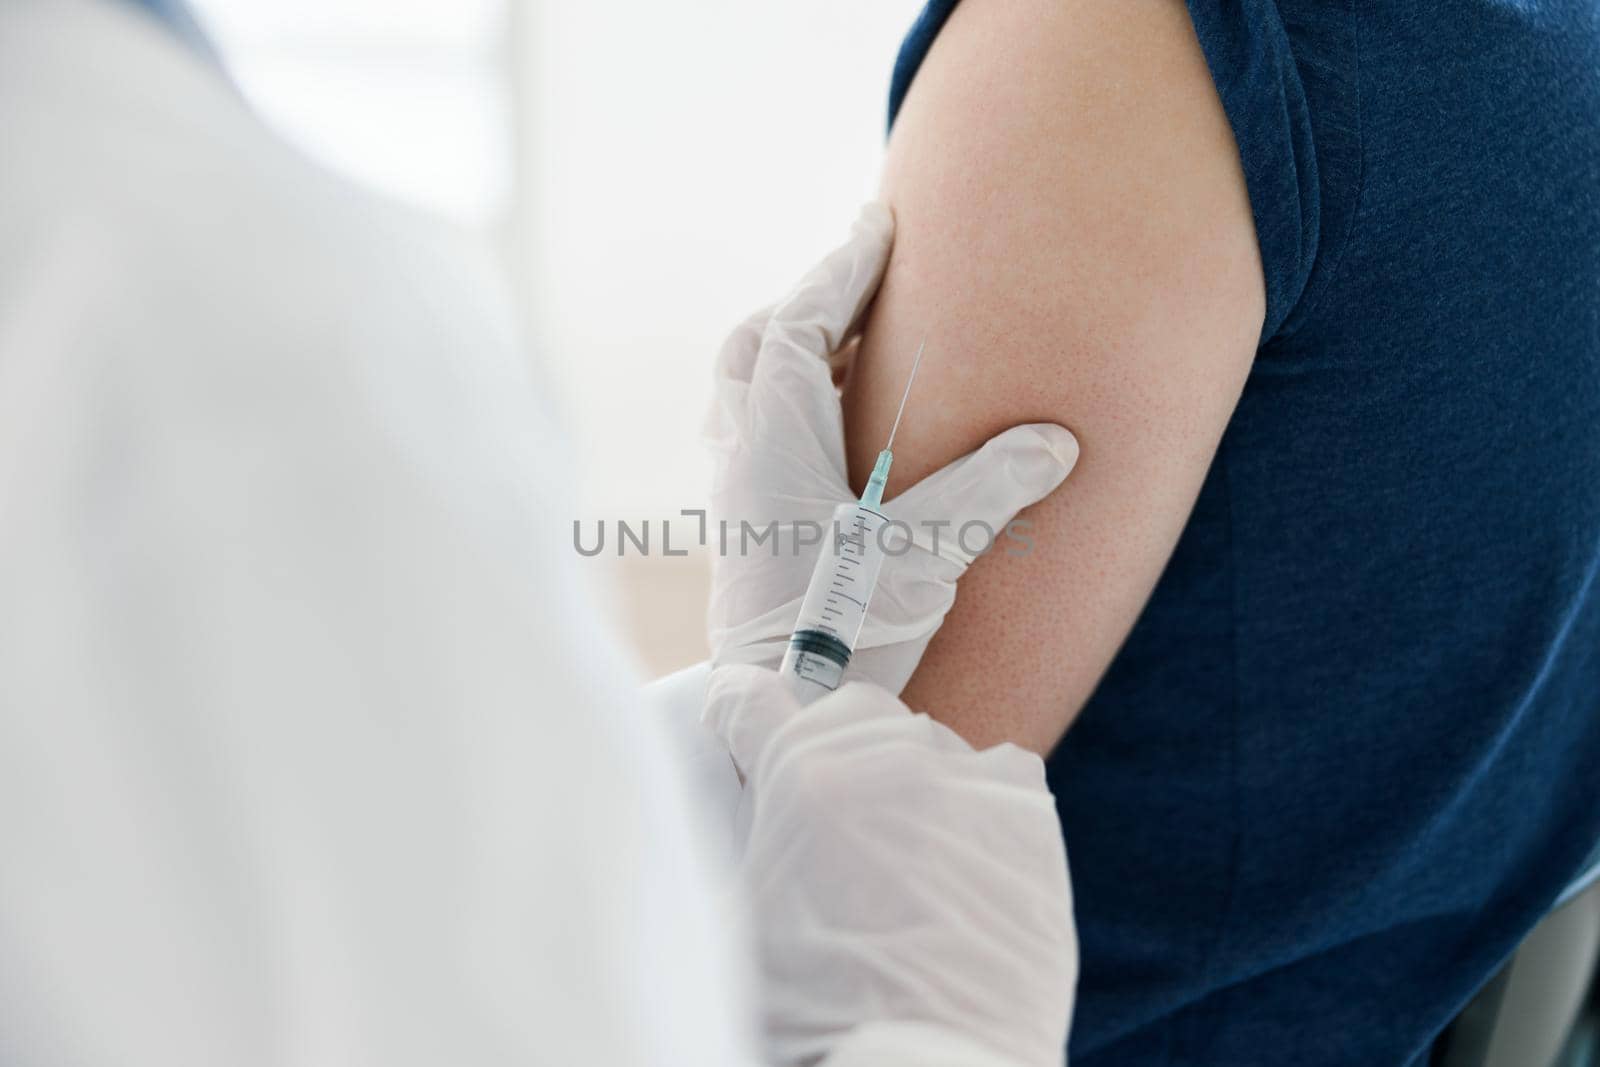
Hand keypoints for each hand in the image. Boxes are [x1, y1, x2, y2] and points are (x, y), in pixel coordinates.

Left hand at [704, 202, 1078, 694]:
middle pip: (752, 349)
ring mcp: (733, 502)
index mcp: (774, 442)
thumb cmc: (845, 632)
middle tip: (857, 284)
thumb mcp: (930, 551)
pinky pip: (750, 442)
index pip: (797, 324)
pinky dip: (786, 411)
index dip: (840, 270)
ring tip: (849, 353)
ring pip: (742, 397)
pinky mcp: (742, 540)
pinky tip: (836, 440)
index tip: (876, 225)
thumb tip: (1055, 440)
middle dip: (803, 305)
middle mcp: (741, 461)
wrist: (785, 719)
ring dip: (788, 359)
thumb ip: (992, 487)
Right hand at [704, 665, 1077, 1066]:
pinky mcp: (1027, 807)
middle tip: (835, 813)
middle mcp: (882, 759)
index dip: (738, 712)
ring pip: (925, 739)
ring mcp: (963, 776)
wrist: (932, 1060)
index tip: (741, 723)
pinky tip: (968, 856)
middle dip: (833, 747)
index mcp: (798, 778)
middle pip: (848, 708)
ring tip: (908, 853)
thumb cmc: (826, 1010)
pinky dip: (981, 799)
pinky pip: (998, 772)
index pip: (751, 697)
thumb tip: (748, 808)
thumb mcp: (744, 917)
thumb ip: (748, 837)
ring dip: (908, 777)